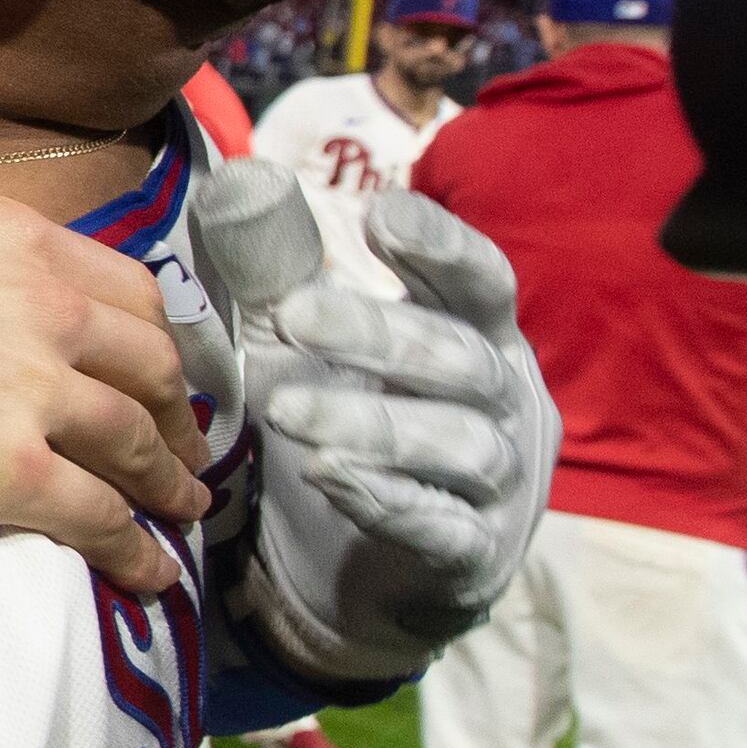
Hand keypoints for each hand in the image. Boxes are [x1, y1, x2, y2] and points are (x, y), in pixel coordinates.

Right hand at [0, 168, 207, 595]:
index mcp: (10, 239)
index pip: (123, 289)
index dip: (149, 338)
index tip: (151, 368)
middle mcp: (44, 306)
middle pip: (152, 365)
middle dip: (176, 411)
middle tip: (180, 445)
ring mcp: (33, 389)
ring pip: (139, 444)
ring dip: (170, 483)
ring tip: (181, 511)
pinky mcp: (8, 470)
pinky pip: (99, 517)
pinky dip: (136, 548)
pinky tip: (148, 572)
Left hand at [195, 167, 554, 679]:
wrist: (366, 568)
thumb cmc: (346, 417)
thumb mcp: (303, 342)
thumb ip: (277, 267)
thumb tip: (239, 179)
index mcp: (479, 334)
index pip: (480, 280)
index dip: (440, 247)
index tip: (380, 213)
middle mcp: (507, 402)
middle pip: (461, 358)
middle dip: (378, 333)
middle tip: (291, 317)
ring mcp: (502, 483)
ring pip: (458, 444)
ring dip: (372, 423)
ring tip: (286, 412)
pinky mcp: (475, 555)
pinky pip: (442, 525)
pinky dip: (384, 500)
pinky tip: (323, 475)